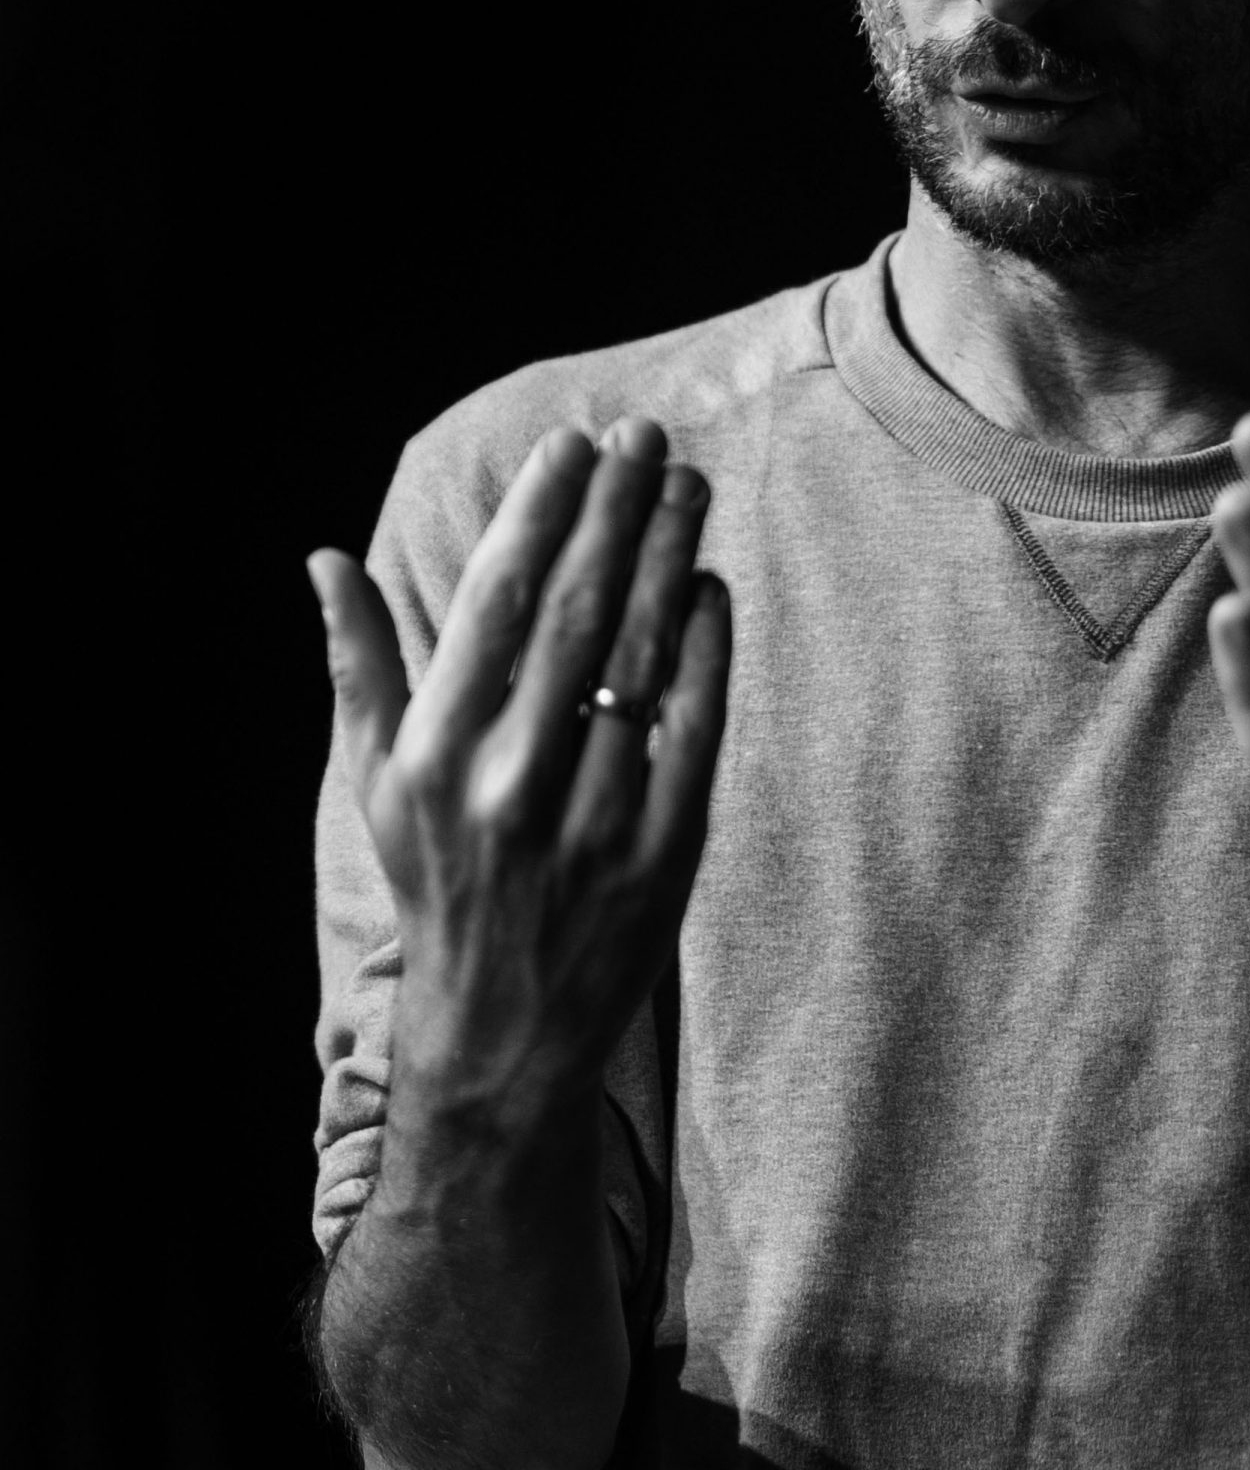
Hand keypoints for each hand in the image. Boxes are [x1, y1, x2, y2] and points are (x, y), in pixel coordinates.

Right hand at [307, 416, 729, 1108]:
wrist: (504, 1031)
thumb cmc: (439, 884)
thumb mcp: (378, 783)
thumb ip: (359, 666)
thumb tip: (322, 559)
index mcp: (434, 758)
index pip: (493, 607)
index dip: (538, 516)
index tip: (572, 445)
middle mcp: (508, 785)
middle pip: (575, 617)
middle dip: (614, 515)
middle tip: (647, 438)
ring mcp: (592, 820)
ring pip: (639, 661)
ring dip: (668, 560)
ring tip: (688, 487)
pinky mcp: (662, 853)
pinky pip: (691, 729)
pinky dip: (704, 652)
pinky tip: (708, 586)